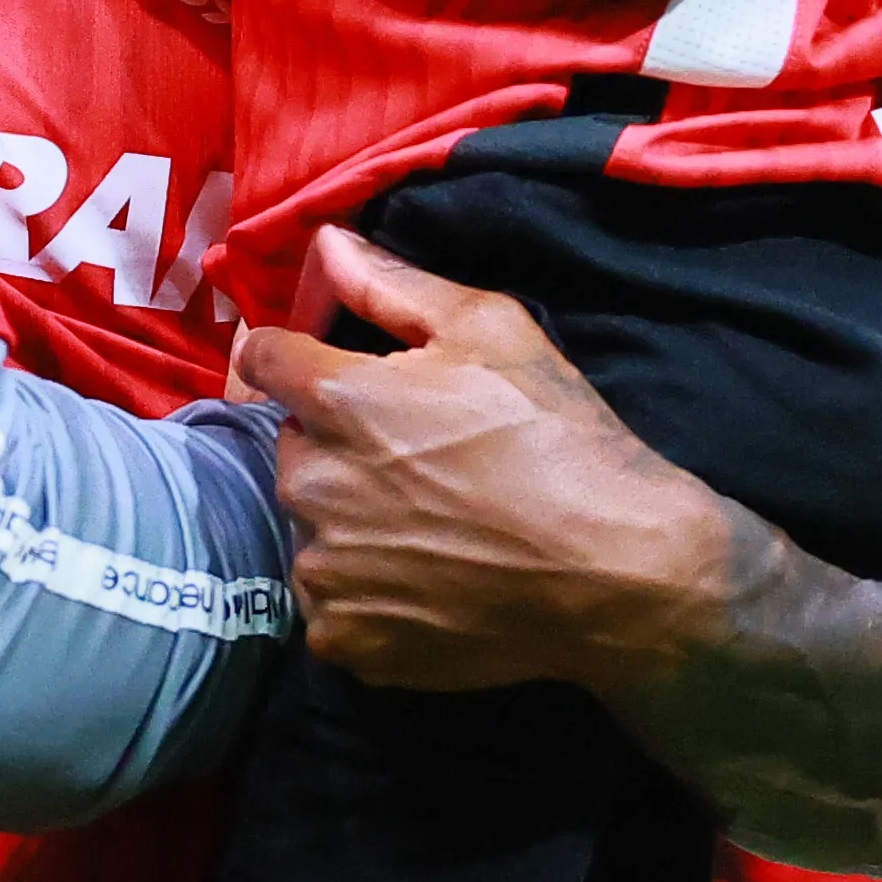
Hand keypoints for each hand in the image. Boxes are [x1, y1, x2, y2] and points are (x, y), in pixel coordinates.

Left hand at [234, 228, 734, 694]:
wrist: (617, 575)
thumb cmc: (558, 439)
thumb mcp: (493, 330)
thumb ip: (393, 285)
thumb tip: (325, 241)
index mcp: (336, 399)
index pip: (264, 358)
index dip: (298, 359)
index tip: (341, 378)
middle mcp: (310, 483)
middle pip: (293, 446)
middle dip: (338, 444)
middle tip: (415, 461)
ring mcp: (323, 569)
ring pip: (310, 526)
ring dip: (347, 522)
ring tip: (428, 528)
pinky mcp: (345, 639)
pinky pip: (327, 603)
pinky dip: (363, 595)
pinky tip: (424, 584)